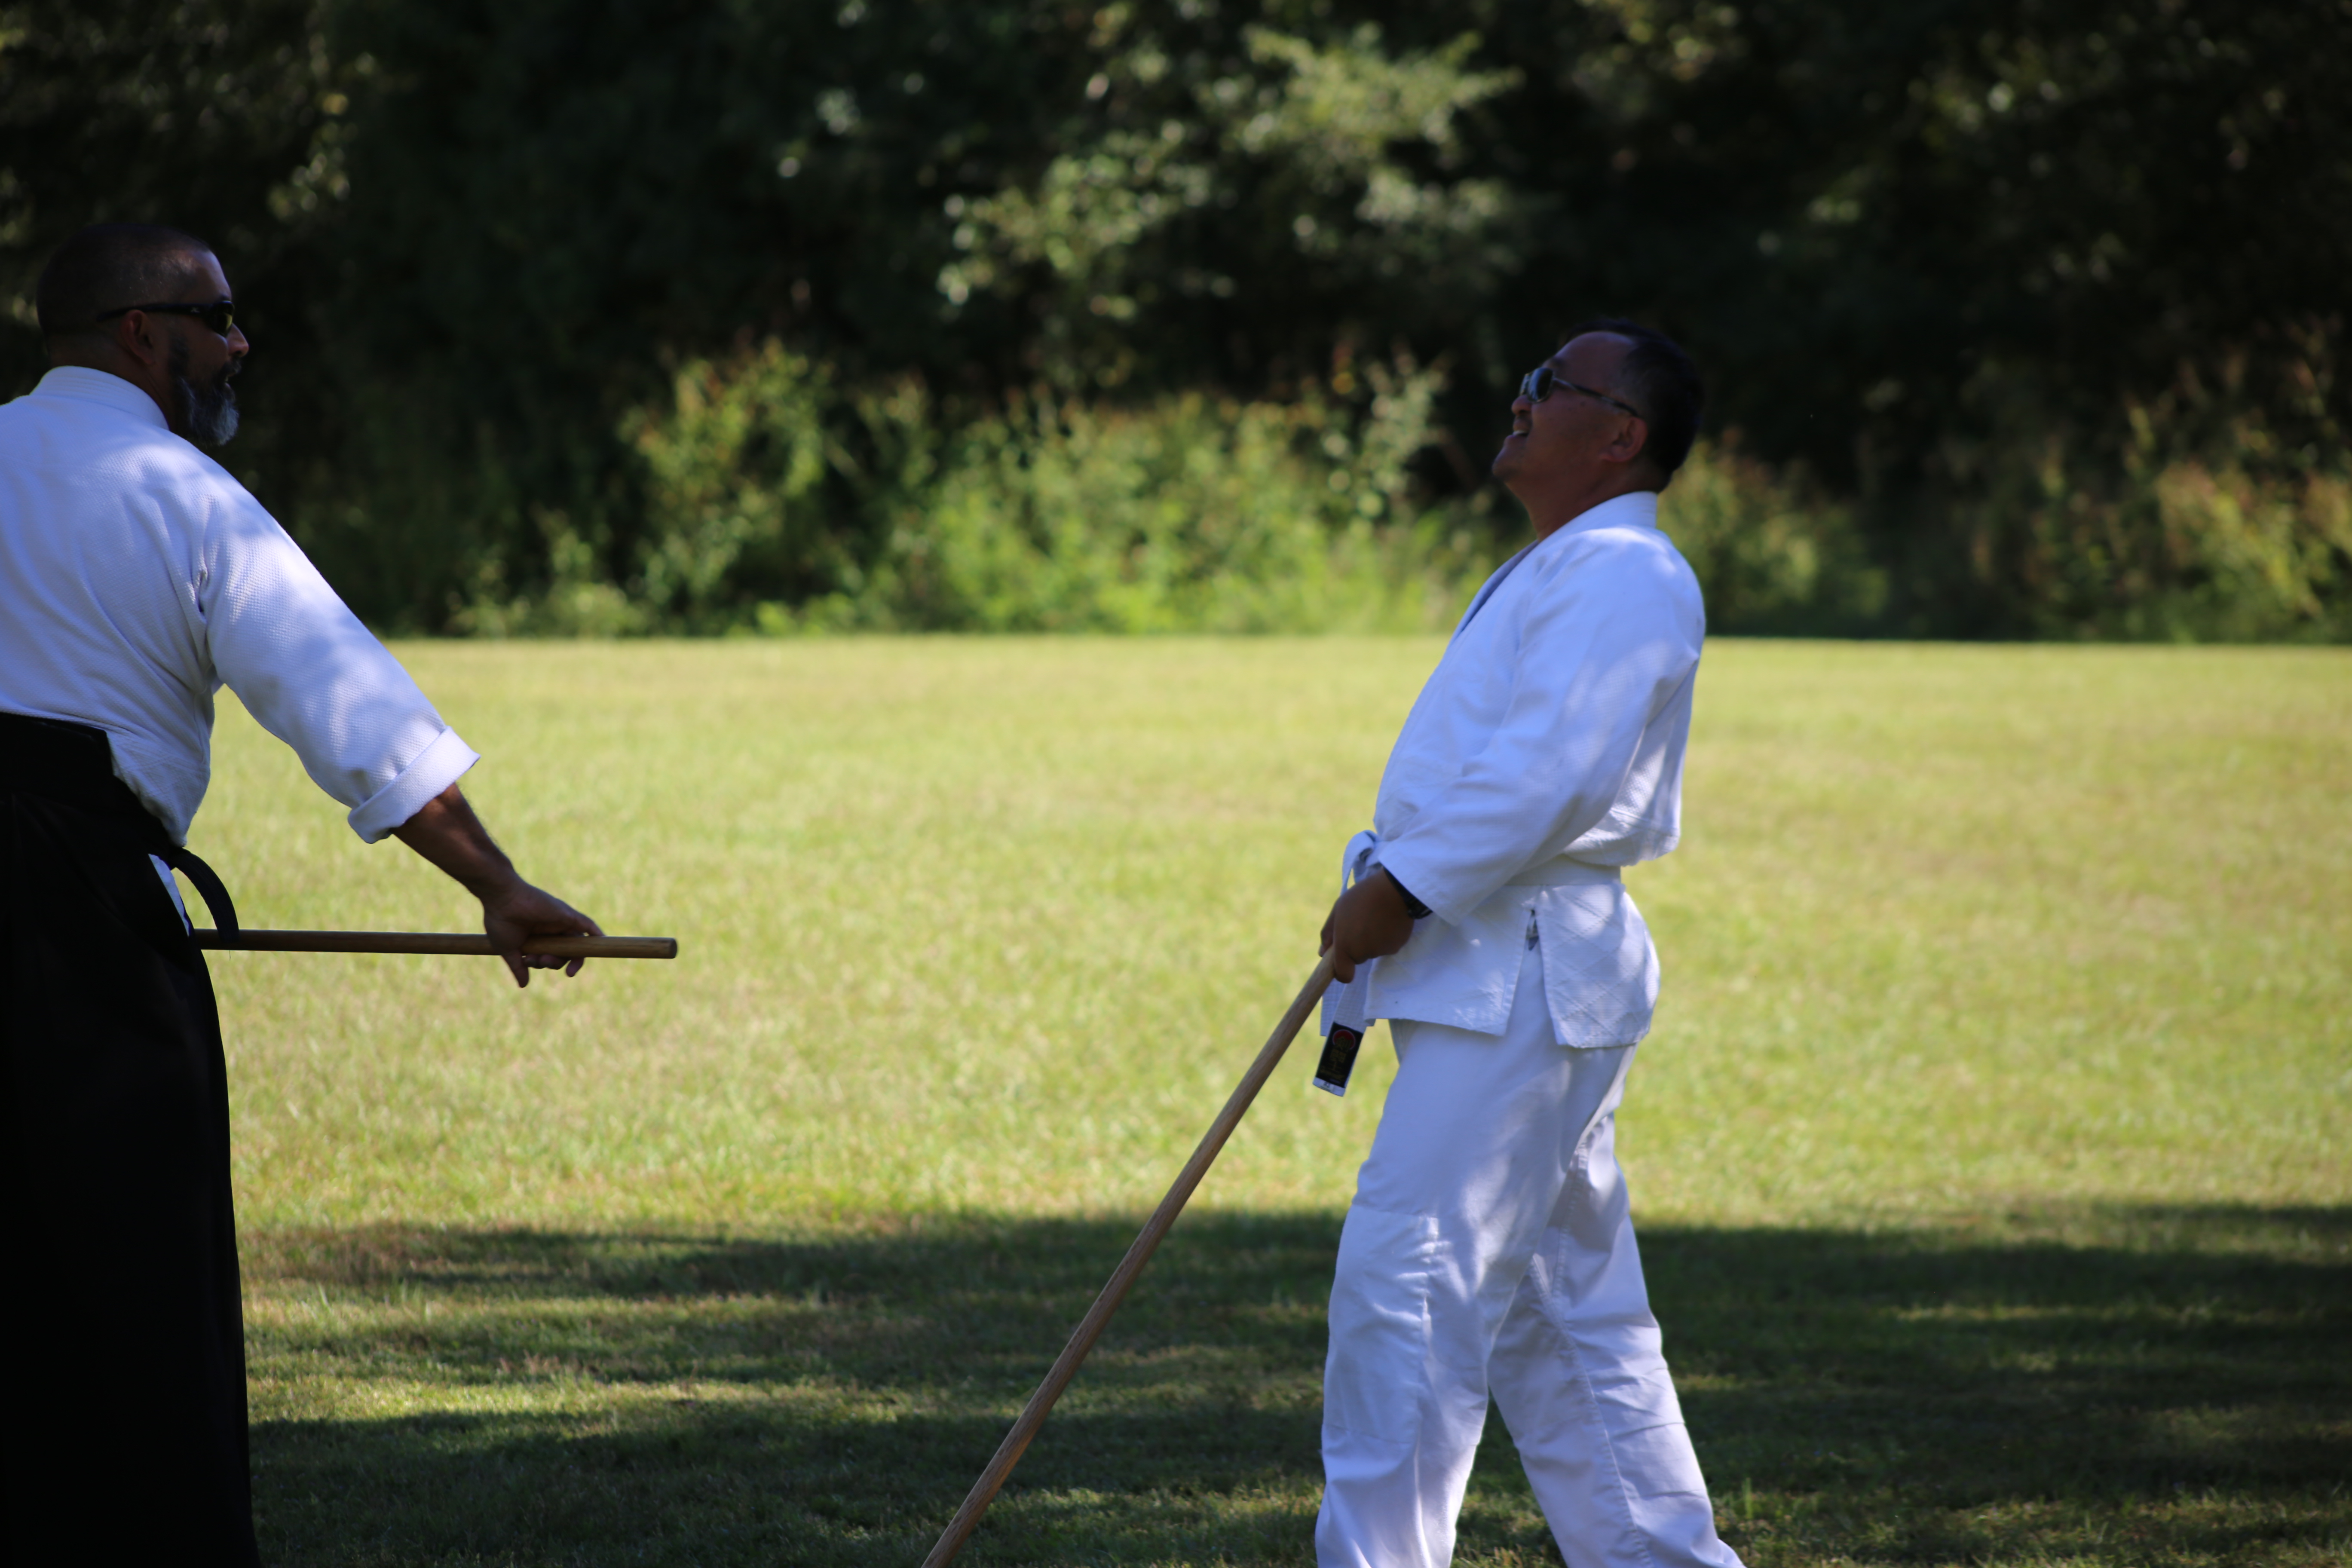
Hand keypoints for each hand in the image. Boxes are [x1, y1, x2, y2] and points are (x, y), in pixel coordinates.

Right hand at [392, 782, 602, 986]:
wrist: (495, 890)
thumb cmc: (498, 916)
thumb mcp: (508, 947)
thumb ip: (515, 965)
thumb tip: (522, 985)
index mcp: (544, 933)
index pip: (560, 953)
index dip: (563, 965)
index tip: (557, 972)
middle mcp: (557, 927)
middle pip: (569, 954)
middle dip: (556, 965)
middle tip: (537, 959)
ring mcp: (563, 919)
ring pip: (577, 946)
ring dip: (563, 959)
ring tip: (540, 952)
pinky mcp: (566, 912)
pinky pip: (589, 928)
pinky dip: (594, 940)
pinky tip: (597, 945)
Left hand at [1318, 869, 1418, 982]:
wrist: (1394, 889)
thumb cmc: (1361, 897)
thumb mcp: (1338, 910)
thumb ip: (1328, 934)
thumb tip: (1322, 954)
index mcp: (1346, 946)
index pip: (1344, 976)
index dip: (1342, 971)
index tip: (1344, 960)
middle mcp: (1364, 953)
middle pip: (1358, 958)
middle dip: (1358, 945)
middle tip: (1361, 922)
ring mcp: (1382, 951)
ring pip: (1373, 950)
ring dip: (1372, 939)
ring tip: (1375, 917)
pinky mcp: (1397, 945)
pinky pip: (1387, 945)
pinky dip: (1386, 936)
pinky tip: (1387, 919)